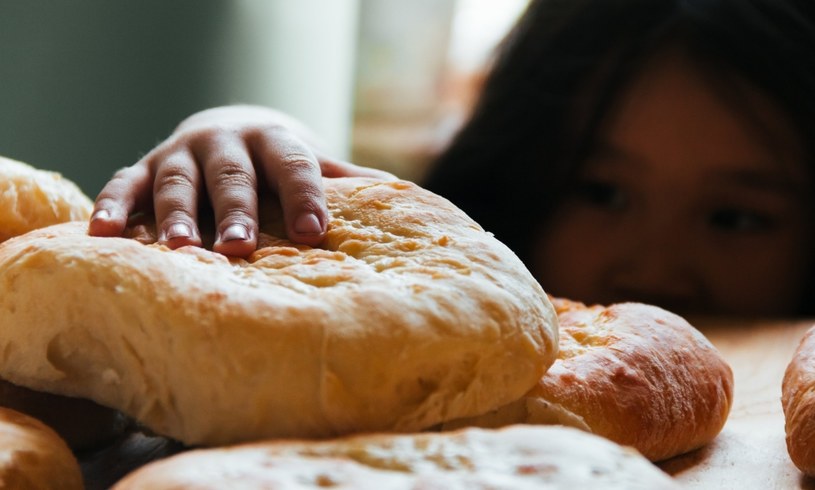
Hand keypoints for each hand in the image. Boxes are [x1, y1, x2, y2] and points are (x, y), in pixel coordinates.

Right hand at [88, 105, 393, 256]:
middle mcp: (225, 142)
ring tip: (182, 250)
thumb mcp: (311, 163)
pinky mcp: (142, 166)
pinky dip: (111, 208)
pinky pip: (122, 184)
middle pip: (232, 175)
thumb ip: (345, 181)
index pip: (294, 165)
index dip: (304, 195)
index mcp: (275, 140)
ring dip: (176, 215)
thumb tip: (405, 201)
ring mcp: (180, 153)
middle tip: (242, 248)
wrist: (229, 128)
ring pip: (176, 181)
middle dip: (237, 210)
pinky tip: (102, 237)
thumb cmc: (279, 161)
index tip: (315, 231)